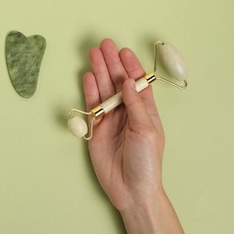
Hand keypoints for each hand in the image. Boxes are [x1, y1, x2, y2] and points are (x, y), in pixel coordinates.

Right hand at [83, 38, 164, 210]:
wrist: (130, 189)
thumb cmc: (146, 161)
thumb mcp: (146, 130)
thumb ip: (135, 105)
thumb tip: (126, 81)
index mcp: (144, 110)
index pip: (136, 83)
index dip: (130, 66)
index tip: (122, 51)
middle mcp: (126, 111)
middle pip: (117, 82)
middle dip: (111, 63)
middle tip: (103, 45)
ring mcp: (110, 119)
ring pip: (103, 91)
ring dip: (98, 72)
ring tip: (93, 54)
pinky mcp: (96, 129)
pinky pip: (92, 106)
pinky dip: (89, 92)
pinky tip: (87, 77)